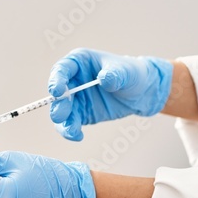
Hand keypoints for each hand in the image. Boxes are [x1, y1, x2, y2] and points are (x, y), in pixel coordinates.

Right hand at [48, 49, 172, 140]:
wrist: (141, 92)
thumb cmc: (131, 73)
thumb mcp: (126, 72)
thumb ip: (114, 75)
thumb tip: (103, 79)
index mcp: (78, 62)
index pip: (62, 69)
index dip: (56, 80)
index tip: (57, 91)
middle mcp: (72, 79)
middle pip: (58, 93)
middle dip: (58, 105)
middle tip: (60, 115)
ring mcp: (75, 98)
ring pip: (61, 111)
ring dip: (62, 122)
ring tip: (71, 131)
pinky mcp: (81, 113)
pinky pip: (71, 122)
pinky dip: (71, 130)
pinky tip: (77, 136)